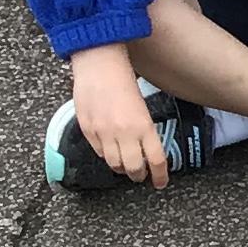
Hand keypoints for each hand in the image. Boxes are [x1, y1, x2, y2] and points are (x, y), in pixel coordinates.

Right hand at [67, 45, 168, 188]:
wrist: (98, 63)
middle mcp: (123, 133)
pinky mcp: (87, 129)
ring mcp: (103, 132)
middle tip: (141, 175)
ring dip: (121, 168)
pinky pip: (98, 152)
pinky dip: (105, 155)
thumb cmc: (123, 79)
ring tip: (125, 166)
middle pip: (133, 168)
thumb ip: (143, 129)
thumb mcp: (142, 106)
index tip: (160, 183)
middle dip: (138, 175)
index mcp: (143, 125)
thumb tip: (145, 148)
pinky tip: (109, 151)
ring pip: (114, 164)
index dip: (159, 176)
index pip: (156, 160)